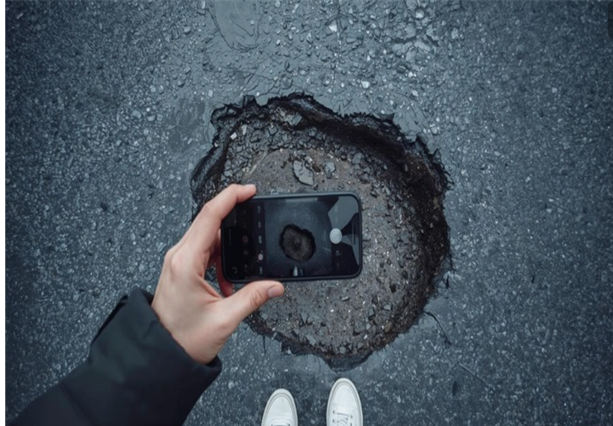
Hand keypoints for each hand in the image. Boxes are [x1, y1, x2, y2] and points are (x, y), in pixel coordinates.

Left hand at [151, 184, 283, 363]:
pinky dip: (220, 258)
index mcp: (186, 262)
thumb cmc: (182, 338)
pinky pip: (204, 250)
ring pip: (208, 236)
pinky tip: (228, 280)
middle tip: (255, 215)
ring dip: (228, 245)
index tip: (249, 191)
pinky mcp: (181, 269)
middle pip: (208, 221)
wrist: (160, 353)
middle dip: (233, 215)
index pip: (210, 216)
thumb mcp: (224, 318)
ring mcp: (178, 261)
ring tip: (241, 264)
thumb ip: (253, 298)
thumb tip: (274, 285)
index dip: (230, 198)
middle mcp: (179, 256)